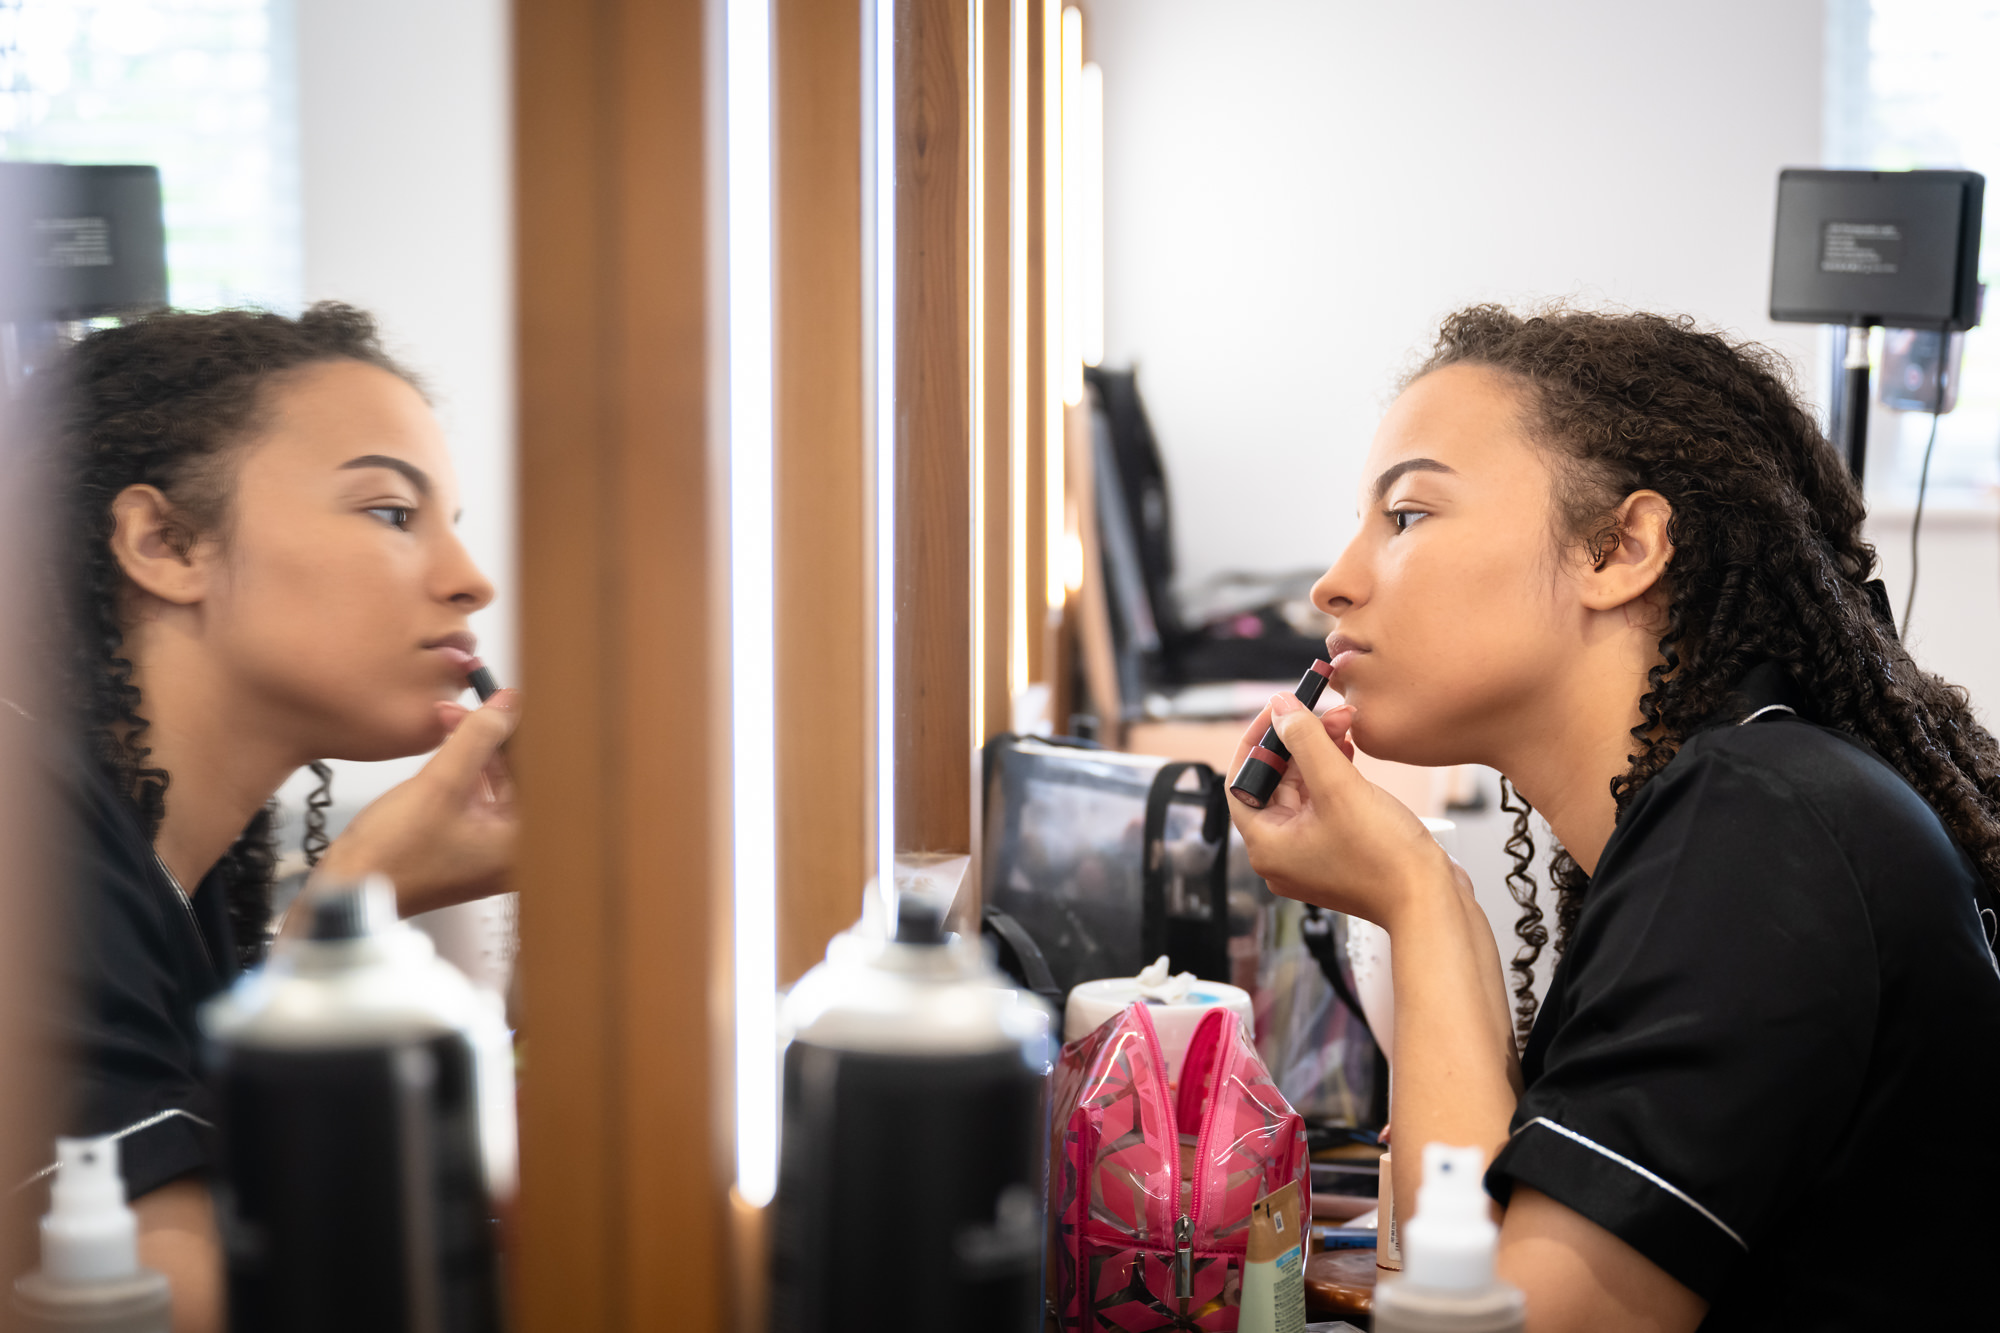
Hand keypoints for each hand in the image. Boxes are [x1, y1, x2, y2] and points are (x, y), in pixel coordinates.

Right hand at [316, 690, 519, 916]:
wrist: (348, 892)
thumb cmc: (390, 857)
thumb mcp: (439, 785)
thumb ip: (477, 738)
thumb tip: (508, 705)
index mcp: (521, 846)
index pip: (538, 774)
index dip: (520, 732)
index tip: (507, 701)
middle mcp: (513, 852)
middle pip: (519, 778)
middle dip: (492, 739)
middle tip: (466, 710)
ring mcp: (489, 850)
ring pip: (497, 785)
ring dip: (474, 751)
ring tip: (448, 720)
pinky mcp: (467, 846)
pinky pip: (478, 798)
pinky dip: (464, 772)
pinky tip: (447, 748)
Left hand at [1227, 692, 1453, 929]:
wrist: (1430, 902)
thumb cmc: (1384, 860)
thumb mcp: (1340, 788)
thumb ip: (1306, 741)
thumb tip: (1281, 707)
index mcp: (1266, 846)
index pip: (1241, 781)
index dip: (1256, 741)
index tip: (1278, 709)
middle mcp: (1281, 853)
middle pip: (1274, 784)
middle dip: (1298, 743)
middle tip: (1323, 712)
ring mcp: (1309, 855)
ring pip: (1302, 791)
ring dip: (1319, 755)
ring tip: (1343, 724)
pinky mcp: (1337, 852)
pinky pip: (1323, 805)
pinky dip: (1333, 776)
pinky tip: (1349, 752)